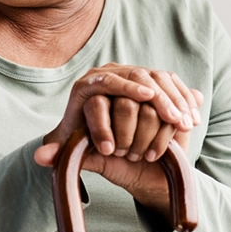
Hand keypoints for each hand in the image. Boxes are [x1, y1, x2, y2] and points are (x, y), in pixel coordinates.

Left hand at [34, 64, 202, 213]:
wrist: (121, 149)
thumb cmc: (96, 151)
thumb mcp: (79, 153)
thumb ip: (60, 155)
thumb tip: (40, 157)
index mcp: (86, 87)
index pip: (103, 81)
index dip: (125, 88)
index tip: (144, 98)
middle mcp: (109, 74)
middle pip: (135, 76)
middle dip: (156, 98)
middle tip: (171, 117)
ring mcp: (134, 75)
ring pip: (157, 78)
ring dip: (173, 101)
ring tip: (182, 122)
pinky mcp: (156, 81)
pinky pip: (173, 84)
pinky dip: (184, 100)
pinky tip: (190, 119)